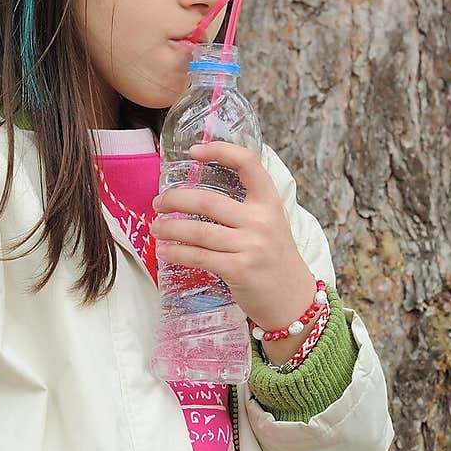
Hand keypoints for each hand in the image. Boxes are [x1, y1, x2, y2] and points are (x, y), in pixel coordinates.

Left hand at [150, 140, 315, 331]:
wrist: (294, 300)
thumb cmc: (275, 259)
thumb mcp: (272, 224)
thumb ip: (247, 206)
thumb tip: (202, 192)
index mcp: (270, 203)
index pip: (248, 163)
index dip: (220, 151)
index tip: (194, 151)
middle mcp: (262, 221)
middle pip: (208, 201)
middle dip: (175, 199)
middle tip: (158, 203)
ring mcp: (251, 247)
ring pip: (198, 231)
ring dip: (170, 228)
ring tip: (156, 228)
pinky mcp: (239, 271)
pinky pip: (199, 257)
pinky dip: (177, 253)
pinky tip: (165, 251)